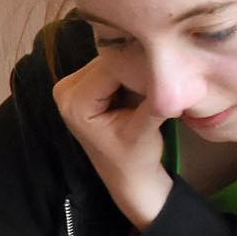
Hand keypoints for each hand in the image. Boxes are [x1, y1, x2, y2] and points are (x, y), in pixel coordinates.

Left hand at [52, 61, 172, 229]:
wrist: (129, 176)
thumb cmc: (136, 158)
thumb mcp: (145, 130)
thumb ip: (154, 102)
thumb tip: (171, 73)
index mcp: (74, 102)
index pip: (111, 66)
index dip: (141, 67)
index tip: (167, 74)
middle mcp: (65, 89)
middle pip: (109, 60)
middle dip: (137, 67)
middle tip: (164, 79)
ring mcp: (71, 85)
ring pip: (112, 60)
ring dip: (135, 68)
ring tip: (155, 84)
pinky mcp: (84, 84)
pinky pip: (111, 66)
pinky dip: (130, 72)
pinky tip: (145, 85)